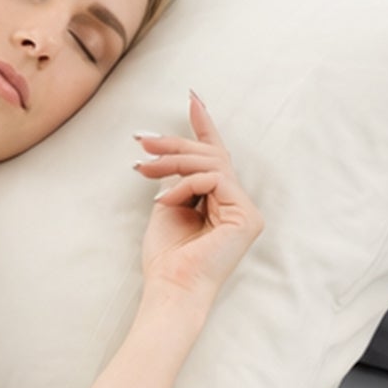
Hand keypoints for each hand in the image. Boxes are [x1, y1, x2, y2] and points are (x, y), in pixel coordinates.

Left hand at [133, 91, 263, 311]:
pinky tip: (165, 200)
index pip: (214, 158)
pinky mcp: (246, 216)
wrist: (170, 289)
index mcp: (221, 202)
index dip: (204, 126)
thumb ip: (177, 180)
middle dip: (173, 145)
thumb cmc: (165, 258)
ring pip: (212, 163)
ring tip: (144, 169)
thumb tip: (172, 155)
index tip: (192, 98)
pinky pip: (214, 180)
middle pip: (211, 156)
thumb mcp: (167, 207)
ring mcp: (246, 210)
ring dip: (173, 161)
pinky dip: (185, 185)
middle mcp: (238, 204)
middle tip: (141, 142)